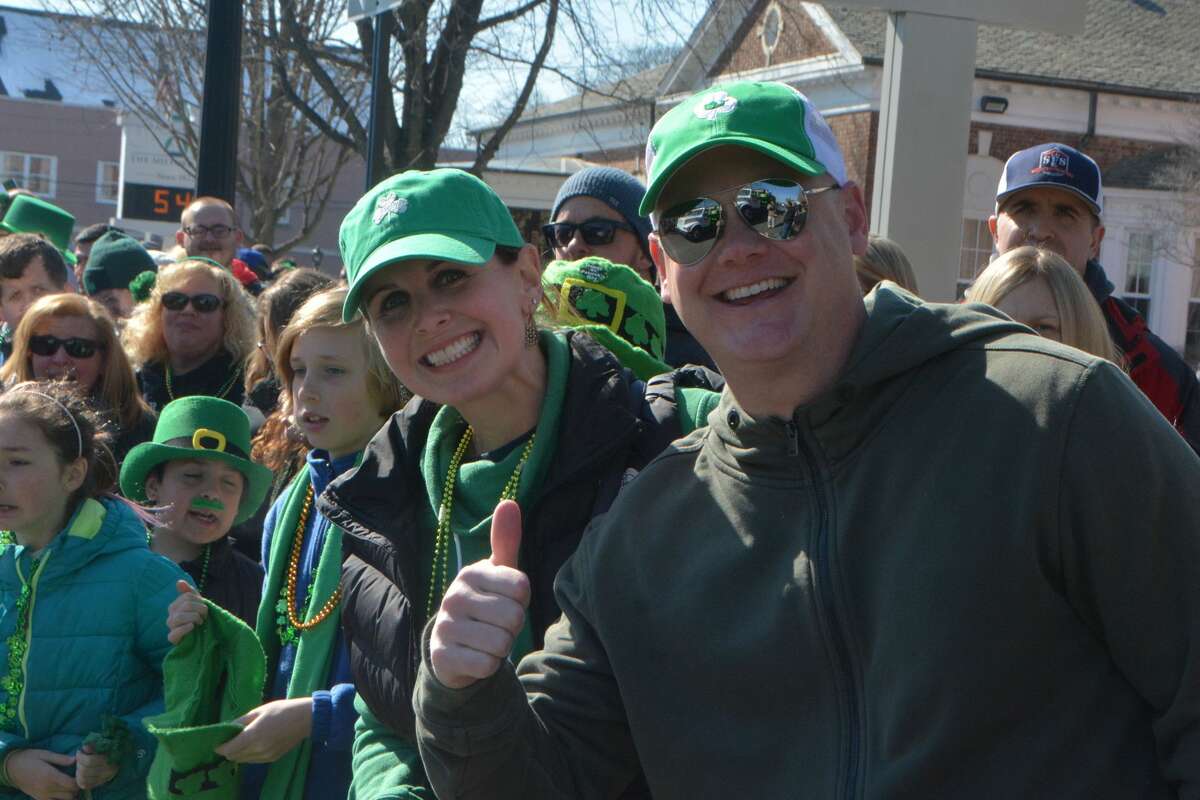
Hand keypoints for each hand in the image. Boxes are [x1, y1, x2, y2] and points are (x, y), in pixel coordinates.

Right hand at [6, 748, 77, 799]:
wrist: (11, 768)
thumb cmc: (29, 758)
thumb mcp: (44, 754)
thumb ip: (60, 758)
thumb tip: (76, 759)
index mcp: (50, 776)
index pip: (72, 785)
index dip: (80, 780)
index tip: (82, 773)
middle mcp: (47, 789)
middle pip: (71, 794)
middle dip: (77, 787)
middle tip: (79, 778)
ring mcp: (43, 795)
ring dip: (70, 794)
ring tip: (71, 784)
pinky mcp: (39, 799)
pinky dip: (61, 798)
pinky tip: (62, 790)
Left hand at [74, 743, 116, 790]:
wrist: (115, 760)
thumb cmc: (106, 751)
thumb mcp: (101, 746)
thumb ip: (93, 745)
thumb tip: (85, 747)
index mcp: (109, 759)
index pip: (89, 761)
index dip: (80, 757)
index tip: (79, 752)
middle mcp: (108, 771)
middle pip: (84, 771)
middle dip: (78, 764)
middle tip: (79, 759)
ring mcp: (104, 779)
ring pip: (83, 779)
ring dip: (78, 772)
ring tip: (80, 766)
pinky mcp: (99, 784)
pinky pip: (85, 785)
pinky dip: (80, 780)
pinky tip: (81, 773)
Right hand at [166, 580, 206, 643]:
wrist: (198, 637)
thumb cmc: (196, 618)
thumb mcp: (196, 604)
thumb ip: (189, 592)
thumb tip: (179, 582)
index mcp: (175, 605)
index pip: (187, 597)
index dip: (199, 601)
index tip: (204, 608)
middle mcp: (171, 615)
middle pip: (186, 605)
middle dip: (200, 610)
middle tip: (204, 616)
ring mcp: (171, 626)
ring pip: (179, 617)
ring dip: (194, 618)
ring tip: (200, 622)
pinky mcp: (172, 638)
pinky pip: (175, 633)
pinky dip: (185, 628)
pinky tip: (192, 627)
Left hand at [214, 698, 312, 762]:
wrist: (305, 719)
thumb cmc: (281, 710)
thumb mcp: (259, 710)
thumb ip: (241, 721)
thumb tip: (227, 727)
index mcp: (253, 735)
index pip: (229, 749)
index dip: (220, 747)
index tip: (217, 742)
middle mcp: (258, 749)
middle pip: (234, 757)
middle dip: (228, 750)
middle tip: (228, 740)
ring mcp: (266, 756)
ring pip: (243, 760)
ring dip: (238, 753)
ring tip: (241, 742)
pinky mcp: (272, 758)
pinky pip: (254, 760)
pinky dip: (249, 755)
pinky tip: (254, 744)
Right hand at [429, 499, 530, 688]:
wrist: (452, 646)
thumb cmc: (484, 603)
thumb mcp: (497, 573)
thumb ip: (505, 540)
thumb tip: (509, 502)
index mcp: (470, 573)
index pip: (522, 588)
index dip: (522, 601)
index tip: (506, 600)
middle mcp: (454, 596)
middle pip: (514, 617)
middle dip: (513, 626)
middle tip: (497, 624)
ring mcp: (445, 627)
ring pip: (502, 643)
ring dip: (502, 647)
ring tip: (487, 640)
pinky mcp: (443, 657)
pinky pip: (487, 665)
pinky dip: (490, 666)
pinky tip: (477, 657)